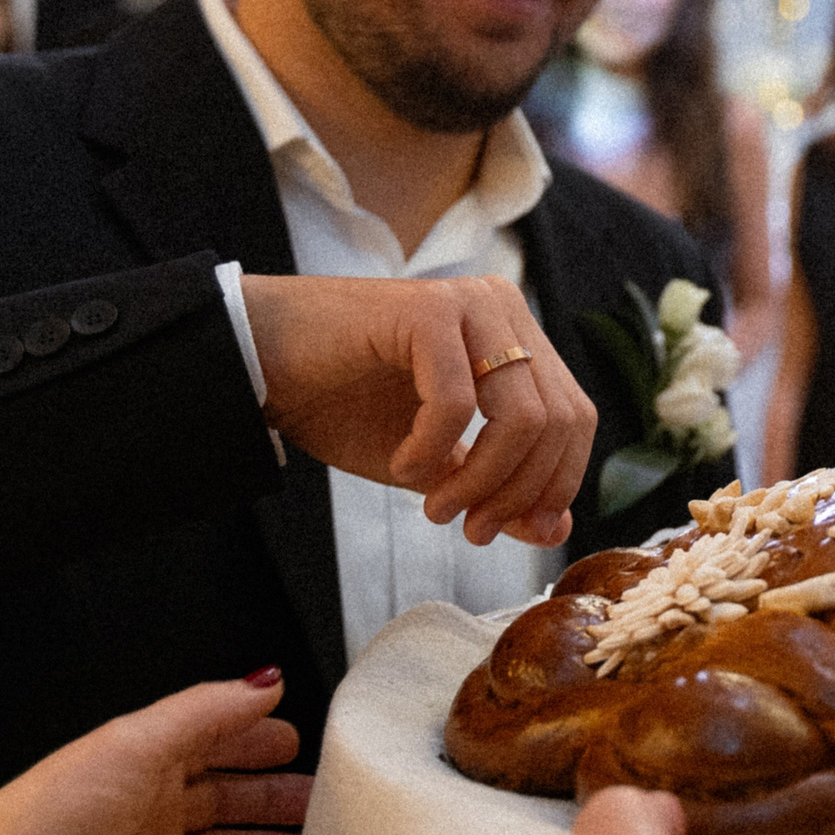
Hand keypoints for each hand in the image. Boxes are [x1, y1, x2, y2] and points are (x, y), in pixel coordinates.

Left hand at [0, 673, 311, 834]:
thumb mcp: (128, 747)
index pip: (204, 738)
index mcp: (130, 764)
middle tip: (320, 798)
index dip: (250, 734)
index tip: (296, 735)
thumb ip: (203, 711)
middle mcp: (137, 816)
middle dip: (271, 795)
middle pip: (221, 798)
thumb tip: (259, 680)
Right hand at [243, 274, 594, 545]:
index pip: (575, 418)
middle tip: (471, 529)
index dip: (557, 484)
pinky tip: (402, 465)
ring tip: (435, 507)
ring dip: (480, 480)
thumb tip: (557, 528)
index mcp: (517, 336)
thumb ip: (499, 489)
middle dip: (519, 492)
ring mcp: (469, 303)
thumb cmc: (344, 405)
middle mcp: (503, 309)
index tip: (518, 531)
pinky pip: (458, 401)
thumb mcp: (437, 464)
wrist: (258, 363)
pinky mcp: (427, 309)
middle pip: (558, 421)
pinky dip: (431, 450)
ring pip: (521, 415)